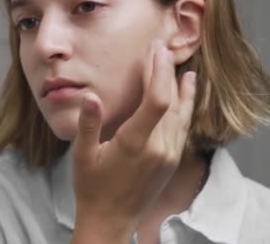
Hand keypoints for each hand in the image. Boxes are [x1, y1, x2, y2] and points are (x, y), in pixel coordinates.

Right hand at [71, 41, 196, 241]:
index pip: (157, 101)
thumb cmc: (92, 188)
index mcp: (135, 144)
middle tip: (162, 49)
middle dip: (167, 73)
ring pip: (182, 115)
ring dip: (182, 89)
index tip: (155, 51)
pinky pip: (183, 128)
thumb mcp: (82, 155)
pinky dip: (185, 107)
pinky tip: (186, 96)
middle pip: (172, 102)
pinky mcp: (172, 161)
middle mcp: (159, 149)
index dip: (159, 72)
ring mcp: (169, 156)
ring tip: (184, 69)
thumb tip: (91, 96)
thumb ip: (88, 125)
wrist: (111, 220)